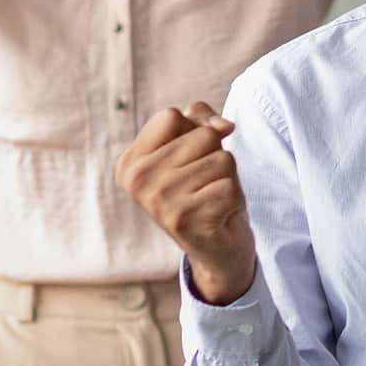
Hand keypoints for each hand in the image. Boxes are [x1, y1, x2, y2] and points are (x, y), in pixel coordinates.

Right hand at [116, 103, 256, 304]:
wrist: (217, 249)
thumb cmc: (205, 189)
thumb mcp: (196, 146)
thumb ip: (201, 119)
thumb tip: (222, 126)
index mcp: (130, 163)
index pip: (171, 116)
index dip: (196, 129)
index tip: (193, 157)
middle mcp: (138, 182)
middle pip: (202, 136)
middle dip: (215, 156)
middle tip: (205, 184)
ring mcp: (159, 202)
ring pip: (222, 159)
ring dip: (227, 178)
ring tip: (212, 198)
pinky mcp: (186, 220)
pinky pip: (230, 186)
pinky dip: (234, 199)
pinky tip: (219, 214)